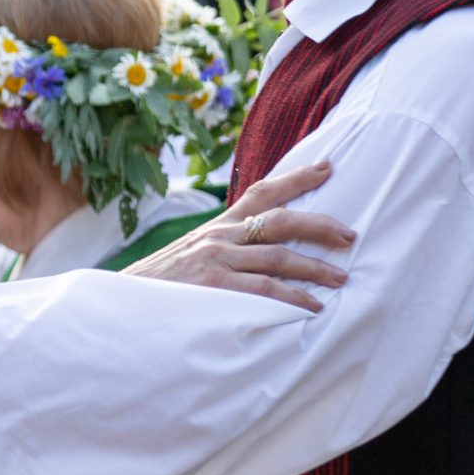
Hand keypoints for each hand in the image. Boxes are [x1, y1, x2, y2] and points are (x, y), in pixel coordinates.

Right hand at [119, 162, 353, 312]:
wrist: (123, 306)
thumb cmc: (160, 286)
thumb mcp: (190, 256)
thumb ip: (223, 250)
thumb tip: (259, 253)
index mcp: (217, 227)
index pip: (262, 191)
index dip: (296, 178)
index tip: (327, 166)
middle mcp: (220, 236)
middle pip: (281, 220)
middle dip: (320, 226)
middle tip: (350, 235)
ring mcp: (217, 259)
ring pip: (278, 256)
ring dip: (315, 269)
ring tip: (341, 279)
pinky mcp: (214, 286)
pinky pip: (263, 290)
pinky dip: (291, 298)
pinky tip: (311, 308)